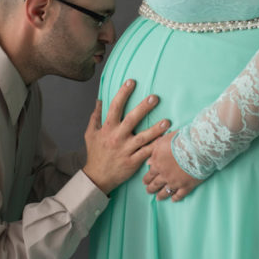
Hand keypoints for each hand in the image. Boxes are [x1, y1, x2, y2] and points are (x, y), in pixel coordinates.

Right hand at [83, 80, 170, 194]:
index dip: (123, 93)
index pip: (115, 107)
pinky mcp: (133, 162)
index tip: (131, 81)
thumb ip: (95, 117)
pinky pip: (147, 153)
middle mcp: (117, 138)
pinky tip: (165, 141)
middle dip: (143, 108)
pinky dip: (156, 147)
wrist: (97, 177)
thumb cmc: (95, 154)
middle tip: (154, 97)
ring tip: (167, 121)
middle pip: (131, 119)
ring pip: (143, 138)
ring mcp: (126, 150)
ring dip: (155, 129)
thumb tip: (99, 100)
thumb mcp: (91, 134)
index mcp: (107, 129)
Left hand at [142, 132, 202, 201]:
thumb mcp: (164, 141)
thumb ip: (155, 151)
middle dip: (151, 188)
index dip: (146, 179)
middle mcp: (164, 175)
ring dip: (160, 195)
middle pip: (155, 184)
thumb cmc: (180, 140)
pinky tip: (173, 200)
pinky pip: (179, 194)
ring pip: (165, 191)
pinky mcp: (186, 186)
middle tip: (148, 191)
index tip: (144, 182)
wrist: (196, 147)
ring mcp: (175, 182)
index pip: (149, 174)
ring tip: (158, 198)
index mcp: (157, 164)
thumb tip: (148, 161)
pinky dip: (175, 198)